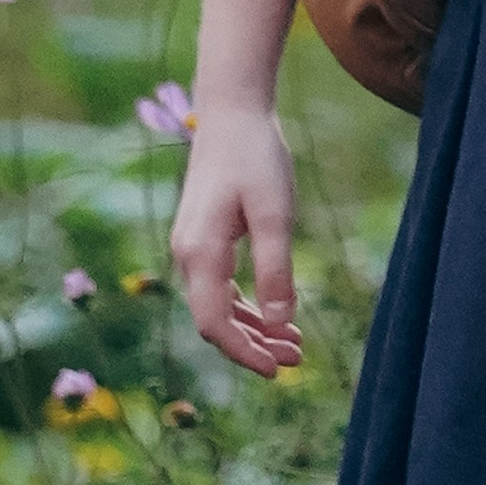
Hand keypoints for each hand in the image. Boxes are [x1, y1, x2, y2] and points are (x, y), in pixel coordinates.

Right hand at [170, 108, 302, 373]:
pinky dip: (248, 307)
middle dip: (253, 346)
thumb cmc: (256, 157)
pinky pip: (221, 287)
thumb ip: (276, 268)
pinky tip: (277, 315)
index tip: (278, 371)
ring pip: (218, 306)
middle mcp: (188, 255)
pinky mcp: (203, 239)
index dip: (244, 353)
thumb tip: (281, 322)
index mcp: (201, 253)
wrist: (232, 113)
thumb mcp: (275, 213)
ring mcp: (192, 248)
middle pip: (214, 320)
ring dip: (254, 329)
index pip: (214, 323)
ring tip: (295, 344)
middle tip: (297, 360)